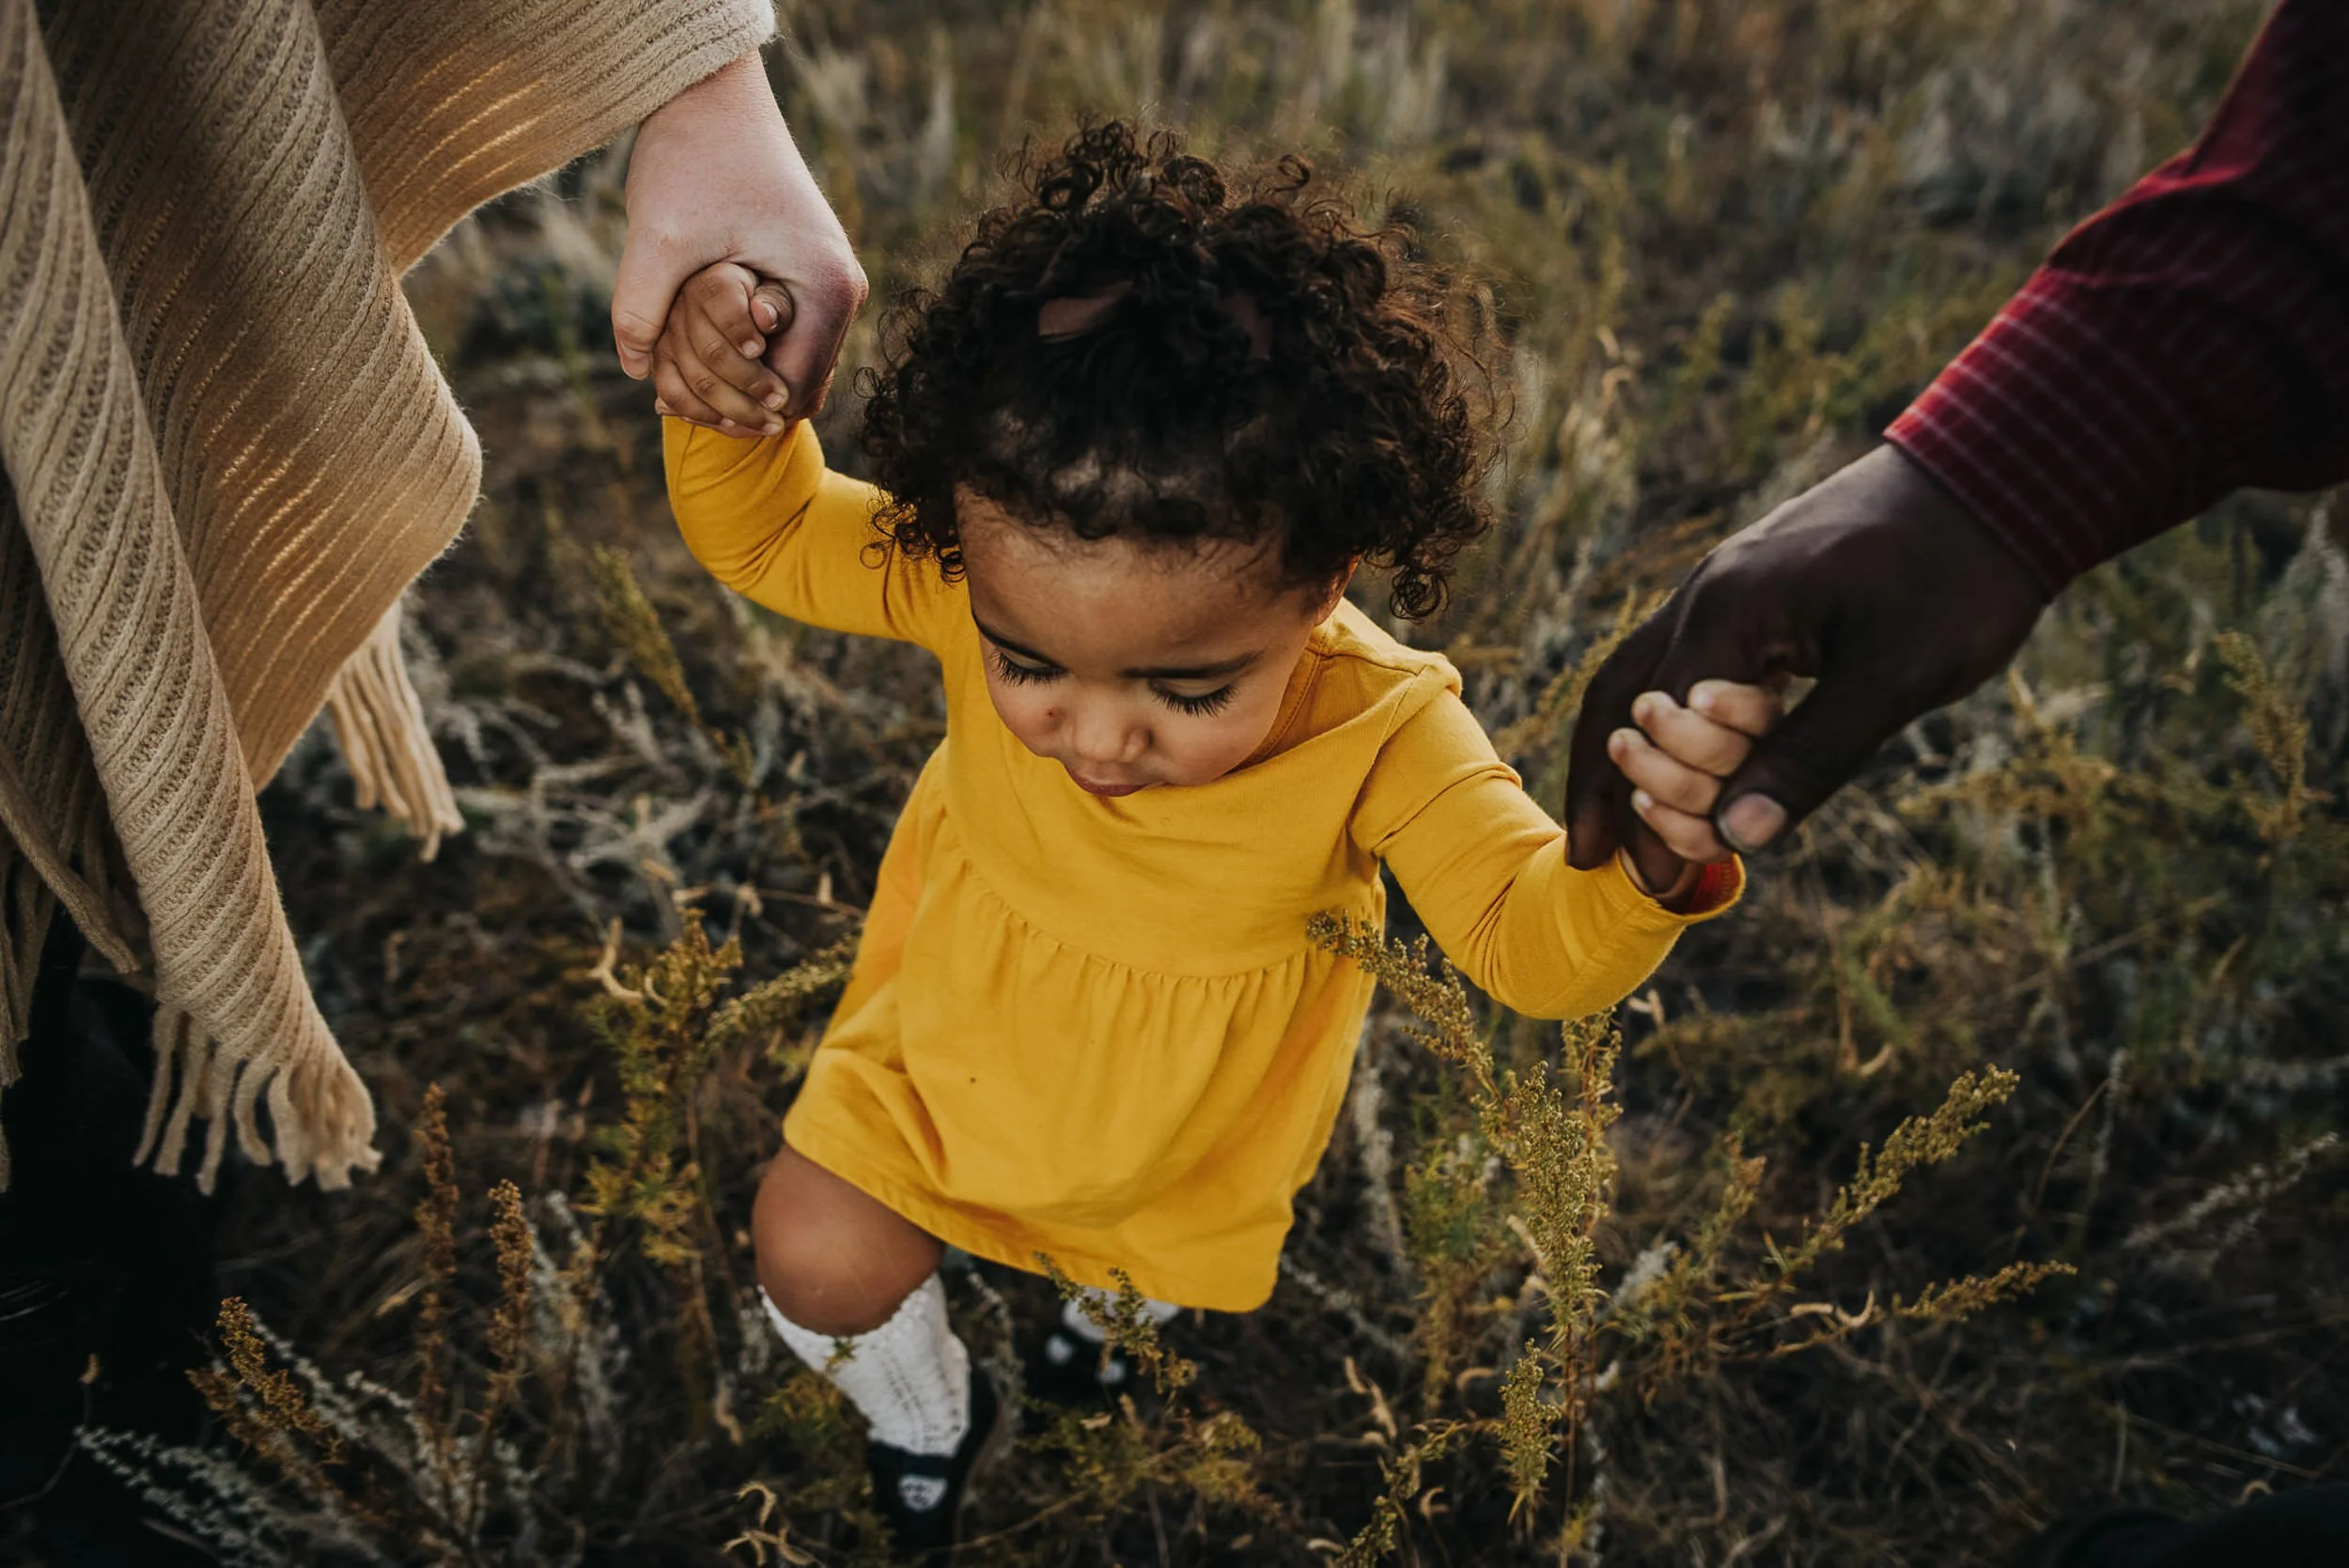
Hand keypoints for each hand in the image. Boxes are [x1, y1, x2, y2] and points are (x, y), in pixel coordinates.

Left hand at [614, 52, 866, 420]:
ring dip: (736, 379)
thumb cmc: (694, 156)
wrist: (714, 93)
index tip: (677, 409)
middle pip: (798, 388)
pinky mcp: (808, 273)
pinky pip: (783, 337)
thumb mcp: (659, 237)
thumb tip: (634, 371)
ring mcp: (831, 282)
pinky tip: (687, 349)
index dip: (736, 412)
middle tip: (669, 404)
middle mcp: (843, 290)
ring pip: (790, 366)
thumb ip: (641, 308)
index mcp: (827, 288)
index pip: (793, 391)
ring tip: (673, 380)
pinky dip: (741, 352)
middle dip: (736, 402)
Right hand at [1566, 444, 2047, 868]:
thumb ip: (1811, 756)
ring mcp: (1722, 588)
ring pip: (1636, 678)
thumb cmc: (1954, 576)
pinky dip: (1661, 723)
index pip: (1661, 732)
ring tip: (1606, 825)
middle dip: (1602, 789)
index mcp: (1729, 612)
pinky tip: (1676, 760)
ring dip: (1615, 755)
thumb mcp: (1894, 677)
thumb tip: (1739, 837)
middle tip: (1599, 865)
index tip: (1662, 882)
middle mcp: (1705, 596)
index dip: (1660, 811)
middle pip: (1615, 700)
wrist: (1993, 472)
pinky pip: (1679, 663)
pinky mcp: (1750, 591)